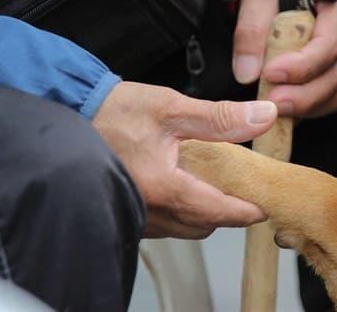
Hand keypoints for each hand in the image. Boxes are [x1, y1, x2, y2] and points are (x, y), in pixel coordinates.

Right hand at [92, 81, 276, 238]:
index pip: (217, 211)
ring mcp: (135, 215)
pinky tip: (188, 189)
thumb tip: (263, 116)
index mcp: (163, 187)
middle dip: (227, 213)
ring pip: (183, 228)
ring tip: (221, 190)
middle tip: (246, 194)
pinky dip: (182, 213)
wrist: (72, 113)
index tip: (264, 206)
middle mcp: (148, 210)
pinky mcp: (125, 211)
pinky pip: (164, 224)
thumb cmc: (117, 111)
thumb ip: (221, 118)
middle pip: (202, 225)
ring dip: (204, 214)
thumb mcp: (173, 108)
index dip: (245, 211)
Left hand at [210, 0, 336, 117]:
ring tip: (274, 109)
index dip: (302, 66)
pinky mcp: (334, 68)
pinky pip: (332, 97)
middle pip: (336, 74)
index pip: (329, 45)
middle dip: (304, 95)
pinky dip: (310, 108)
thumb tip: (247, 75)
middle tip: (271, 104)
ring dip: (308, 106)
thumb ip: (252, 29)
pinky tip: (284, 109)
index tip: (269, 74)